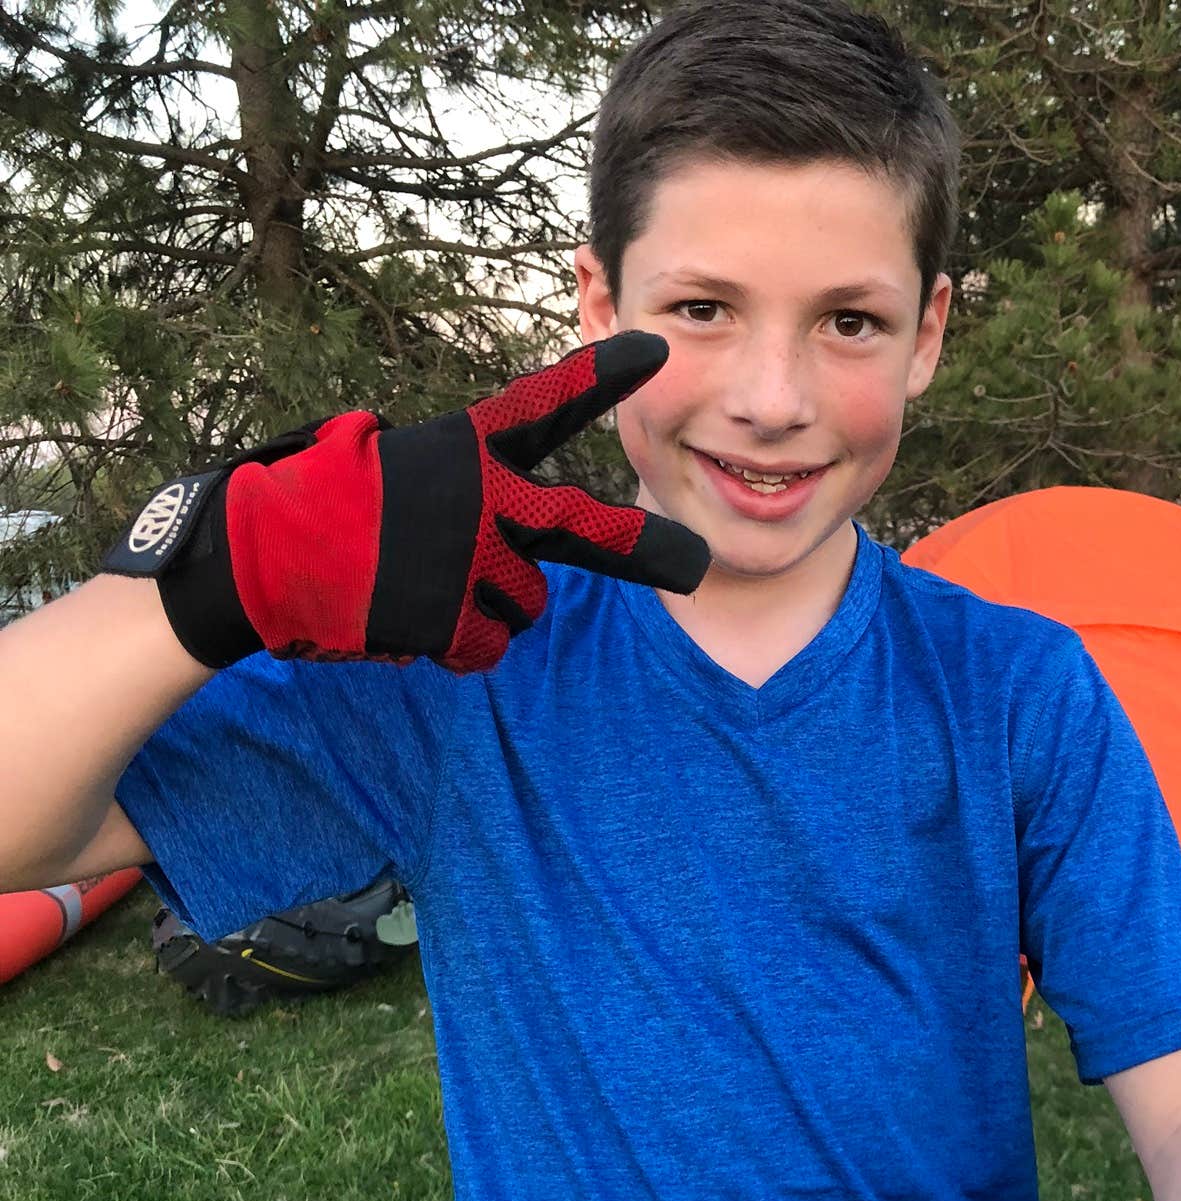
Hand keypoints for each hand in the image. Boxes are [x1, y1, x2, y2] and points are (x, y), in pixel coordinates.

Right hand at [102, 331, 708, 672]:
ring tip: (426, 588)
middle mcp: (481, 500)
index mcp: (467, 448)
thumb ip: (479, 493)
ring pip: (526, 605)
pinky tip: (413, 623)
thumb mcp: (407, 469)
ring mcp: (468, 560)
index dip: (603, 376)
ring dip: (490, 608)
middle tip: (696, 568)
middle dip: (647, 550)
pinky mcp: (450, 616)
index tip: (659, 351)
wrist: (264, 557)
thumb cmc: (331, 506)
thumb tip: (528, 547)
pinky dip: (459, 646)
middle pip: (587, 530)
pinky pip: (487, 648)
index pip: (546, 405)